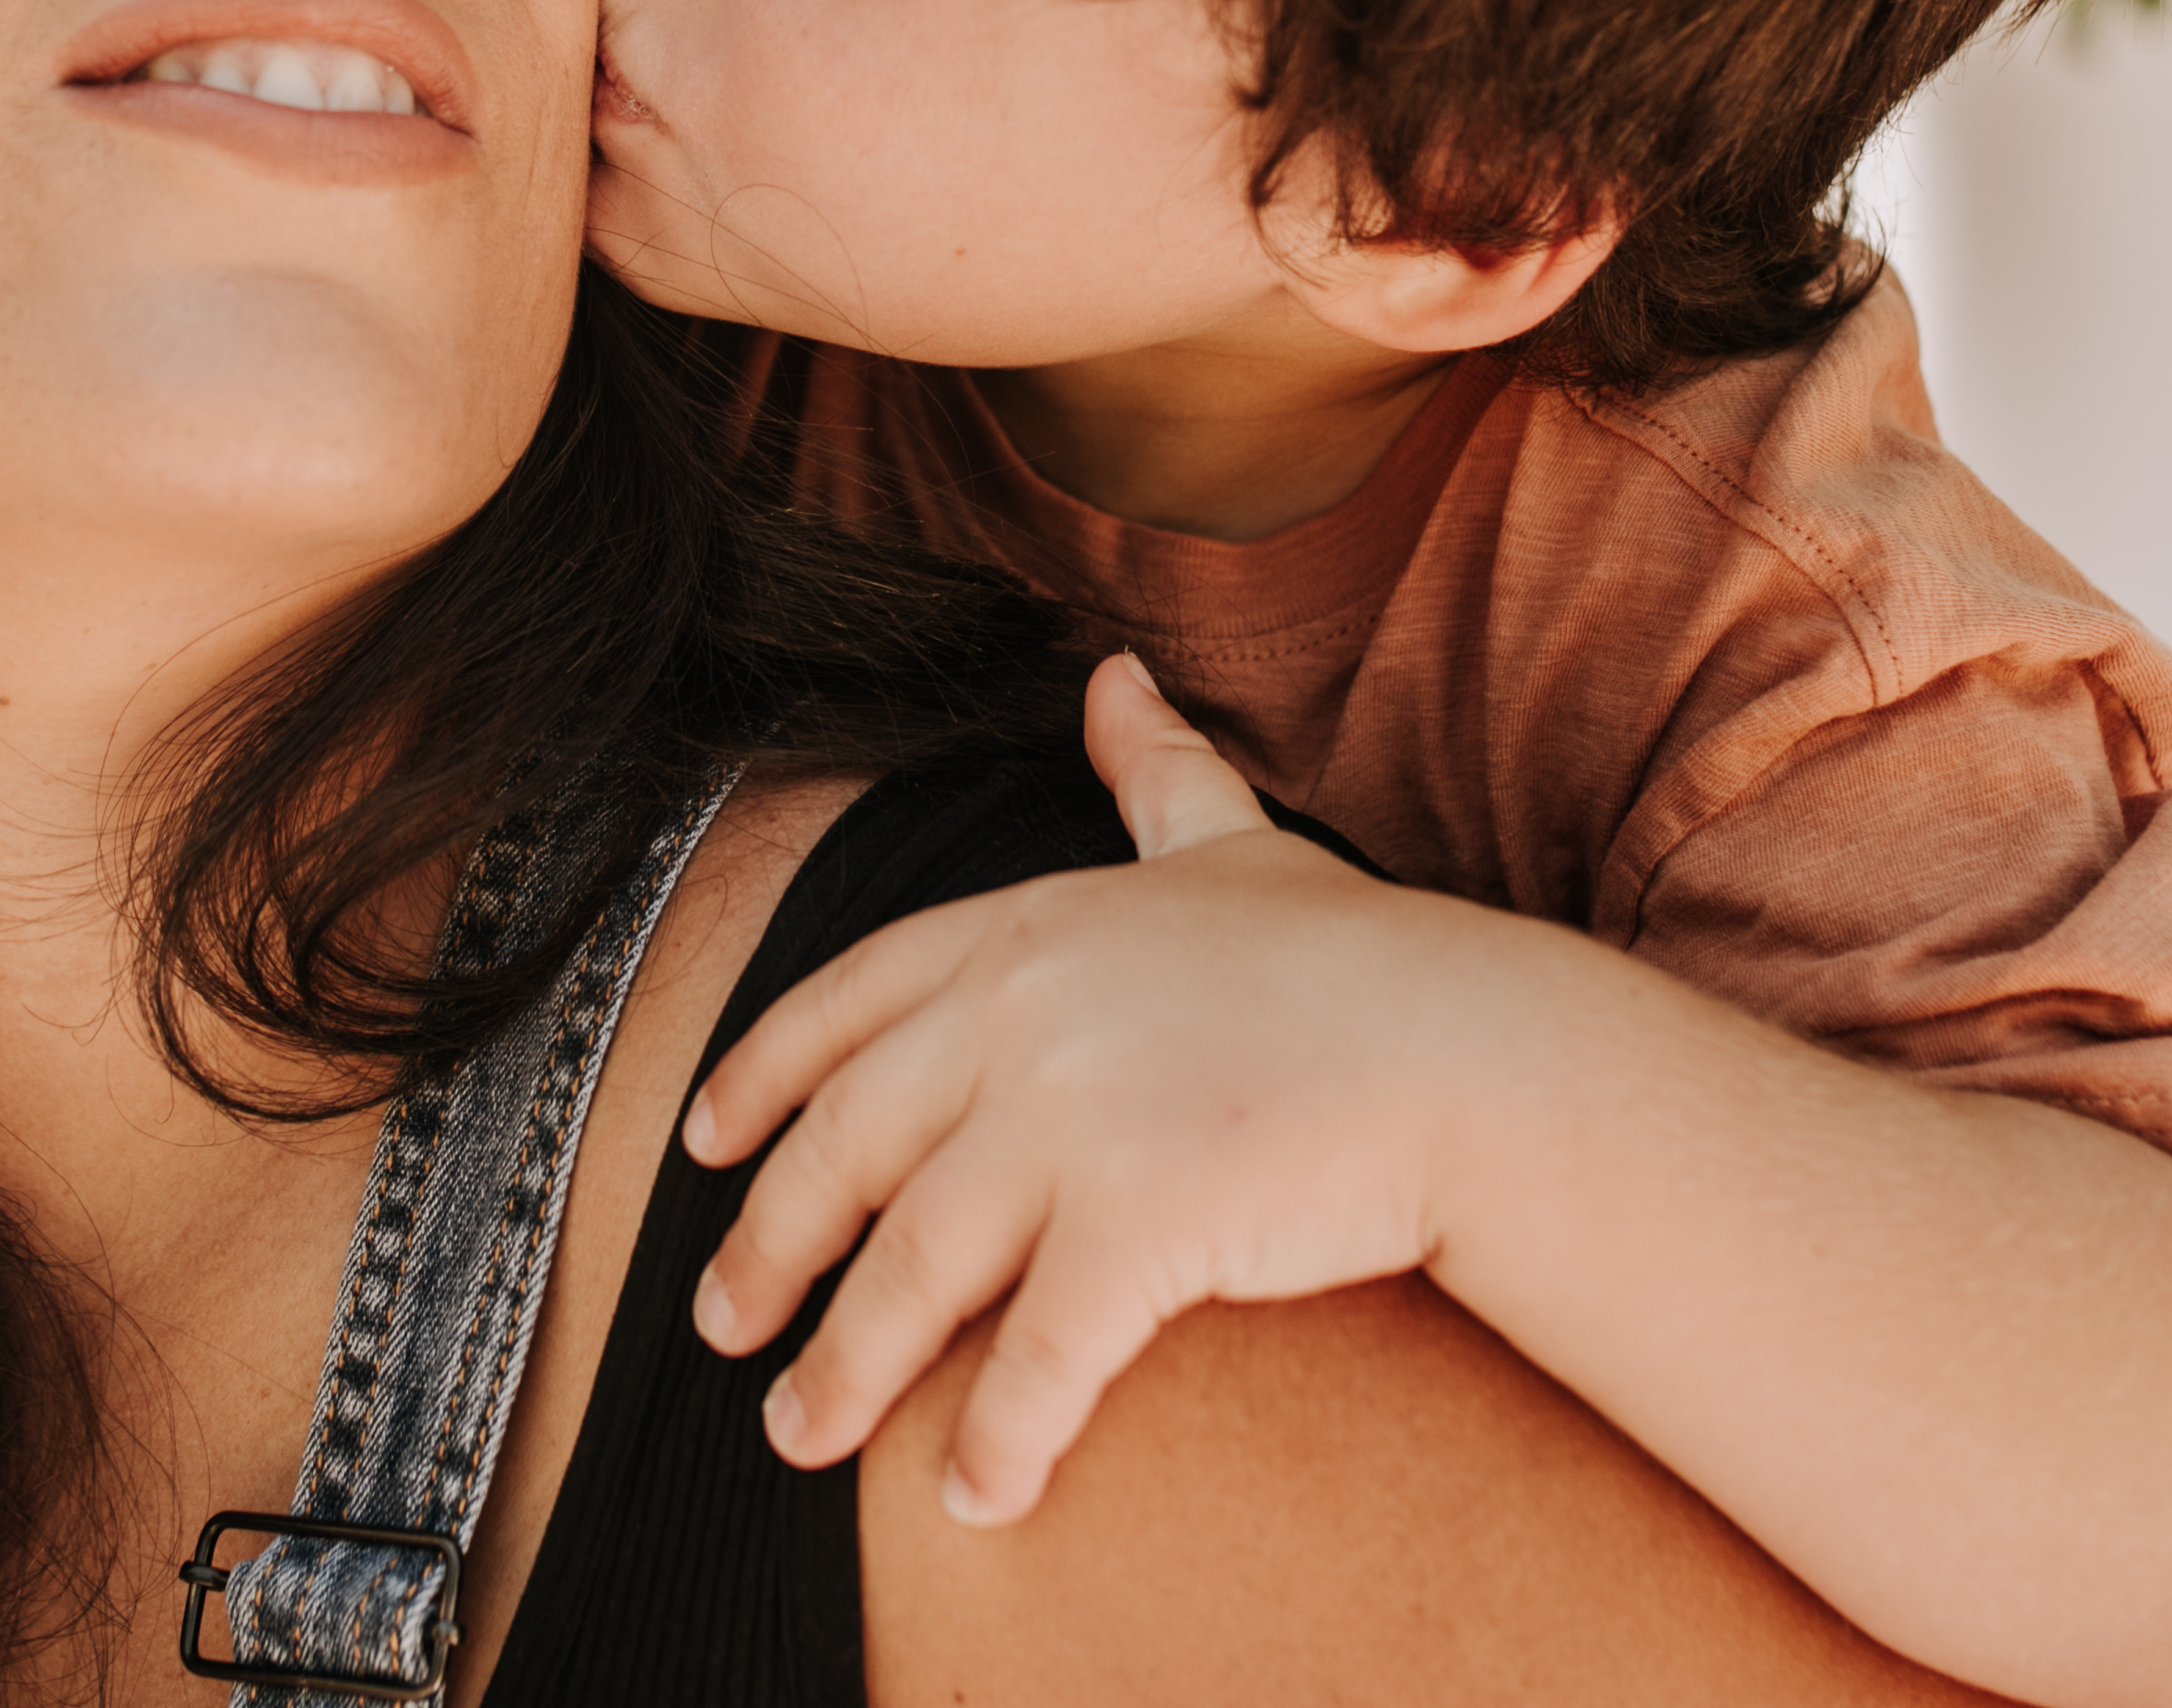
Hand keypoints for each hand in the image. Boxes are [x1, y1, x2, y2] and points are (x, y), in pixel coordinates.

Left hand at [680, 654, 1533, 1524]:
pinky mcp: (1137, 1224)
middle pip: (846, 1151)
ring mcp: (1072, 1118)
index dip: (757, 1077)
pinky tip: (978, 1495)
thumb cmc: (1355, 959)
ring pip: (913, 1270)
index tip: (701, 1146)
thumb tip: (1113, 676)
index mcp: (1024, 930)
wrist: (1471, 1047)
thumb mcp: (1230, 844)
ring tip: (800, 1435)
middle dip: (766, 1249)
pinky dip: (997, 1441)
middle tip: (721, 1328)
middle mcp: (1020, 1016)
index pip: (843, 1005)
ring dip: (843, 1368)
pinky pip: (1038, 1361)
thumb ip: (1151, 771)